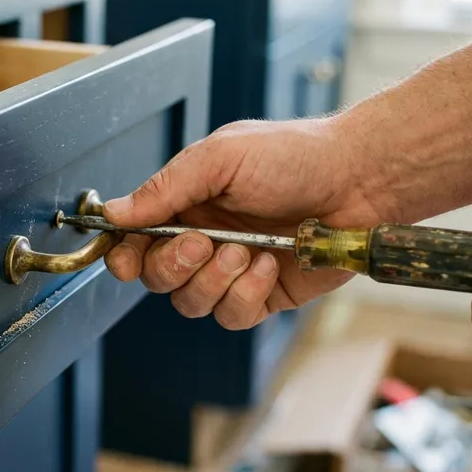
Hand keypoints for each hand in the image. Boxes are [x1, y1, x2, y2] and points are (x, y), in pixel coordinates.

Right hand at [103, 117, 386, 329]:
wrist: (359, 178)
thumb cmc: (294, 156)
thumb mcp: (220, 158)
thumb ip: (164, 189)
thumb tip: (112, 213)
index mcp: (186, 204)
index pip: (135, 241)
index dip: (123, 255)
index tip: (125, 257)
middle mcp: (203, 240)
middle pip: (157, 278)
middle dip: (173, 265)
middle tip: (202, 241)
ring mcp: (232, 271)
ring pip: (191, 303)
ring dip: (213, 280)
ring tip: (246, 250)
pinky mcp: (262, 295)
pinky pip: (233, 315)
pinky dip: (247, 293)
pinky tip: (270, 264)